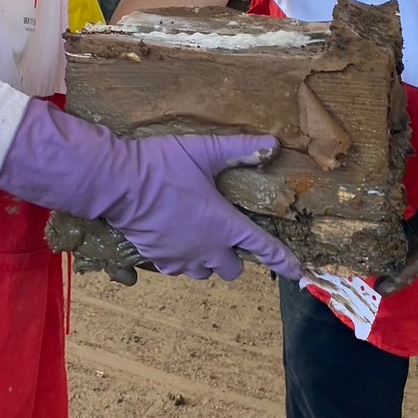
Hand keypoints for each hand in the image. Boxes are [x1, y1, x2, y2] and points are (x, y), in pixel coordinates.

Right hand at [0, 99, 301, 281]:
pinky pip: (179, 270)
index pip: (265, 249)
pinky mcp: (160, 261)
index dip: (285, 262)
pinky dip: (182, 260)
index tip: (298, 274)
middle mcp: (208, 249)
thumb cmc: (163, 165)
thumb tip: (273, 143)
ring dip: (208, 260)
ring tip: (200, 237)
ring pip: (206, 273)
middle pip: (235, 271)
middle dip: (235, 257)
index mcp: (225, 225)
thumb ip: (240, 149)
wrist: (118, 183)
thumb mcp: (204, 151)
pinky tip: (176, 239)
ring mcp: (183, 258)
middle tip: (225, 235)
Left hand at [377, 95, 417, 294]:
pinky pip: (406, 246)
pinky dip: (391, 250)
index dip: (399, 278)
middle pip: (409, 268)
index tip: (380, 289)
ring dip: (390, 265)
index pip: (417, 264)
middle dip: (390, 277)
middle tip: (367, 282)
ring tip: (366, 268)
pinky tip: (374, 247)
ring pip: (407, 259)